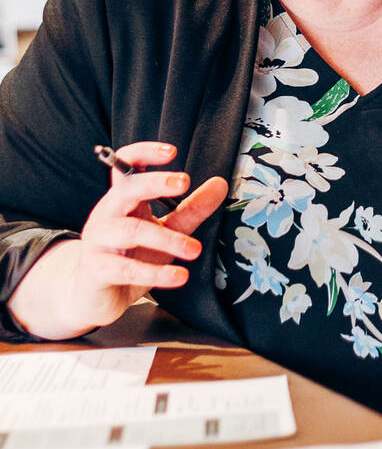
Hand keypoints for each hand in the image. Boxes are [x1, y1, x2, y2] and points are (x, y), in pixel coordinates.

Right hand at [9, 141, 228, 339]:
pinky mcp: (97, 270)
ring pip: (130, 231)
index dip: (144, 153)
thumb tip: (220, 184)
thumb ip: (192, 208)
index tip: (171, 151)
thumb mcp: (167, 229)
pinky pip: (125, 269)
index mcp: (124, 199)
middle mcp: (108, 214)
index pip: (126, 165)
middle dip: (154, 182)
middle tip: (184, 182)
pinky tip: (179, 276)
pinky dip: (156, 273)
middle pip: (125, 189)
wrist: (94, 296)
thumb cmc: (131, 256)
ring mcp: (99, 241)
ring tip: (195, 249)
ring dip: (167, 239)